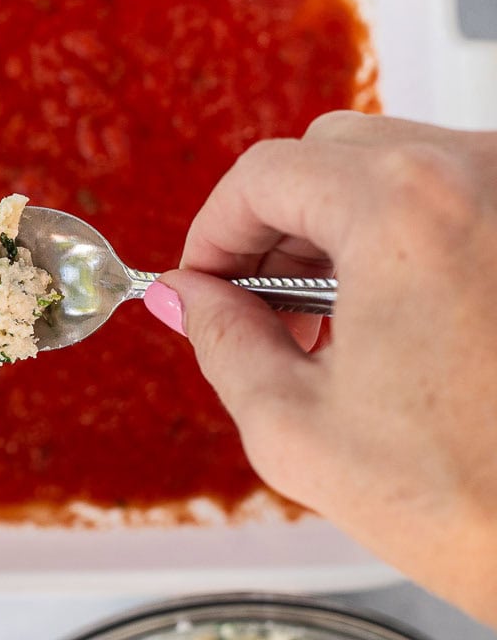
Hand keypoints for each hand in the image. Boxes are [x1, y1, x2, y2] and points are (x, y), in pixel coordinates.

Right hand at [143, 112, 496, 624]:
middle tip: (256, 305)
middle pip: (328, 156)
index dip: (215, 229)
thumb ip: (220, 339)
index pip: (266, 174)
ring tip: (326, 323)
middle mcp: (480, 178)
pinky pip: (452, 197)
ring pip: (393, 170)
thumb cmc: (476, 501)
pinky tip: (390, 315)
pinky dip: (401, 237)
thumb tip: (189, 296)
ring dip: (337, 230)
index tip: (203, 277)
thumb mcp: (295, 425)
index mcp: (406, 212)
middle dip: (275, 227)